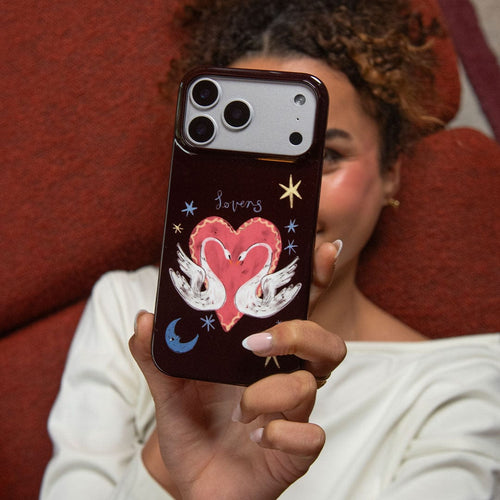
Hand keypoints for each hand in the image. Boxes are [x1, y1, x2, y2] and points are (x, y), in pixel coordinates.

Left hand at [129, 240, 343, 498]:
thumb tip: (146, 318)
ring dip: (272, 392)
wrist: (195, 486)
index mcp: (262, 355)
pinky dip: (279, 435)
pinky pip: (311, 436)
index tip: (323, 250)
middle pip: (326, 343)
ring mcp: (295, 414)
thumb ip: (157, 356)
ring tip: (240, 409)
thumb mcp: (168, 390)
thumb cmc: (192, 430)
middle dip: (301, 333)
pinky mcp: (297, 450)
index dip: (316, 280)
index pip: (298, 310)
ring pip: (314, 384)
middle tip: (258, 343)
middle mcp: (286, 378)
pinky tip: (253, 438)